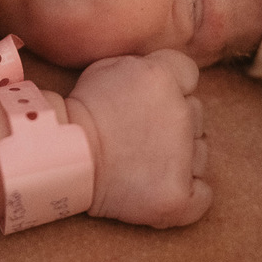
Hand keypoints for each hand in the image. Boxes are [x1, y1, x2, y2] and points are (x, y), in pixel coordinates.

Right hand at [65, 50, 210, 228]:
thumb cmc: (79, 112)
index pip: (189, 75)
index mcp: (163, 77)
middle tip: (137, 135)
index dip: (171, 87)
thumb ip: (144, 65)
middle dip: (172, 123)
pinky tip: (159, 188)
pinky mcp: (178, 195)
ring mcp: (183, 157)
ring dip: (180, 158)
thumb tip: (162, 72)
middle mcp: (180, 113)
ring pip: (200, 153)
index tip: (147, 102)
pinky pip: (203, 195)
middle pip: (195, 115)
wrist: (59, 157)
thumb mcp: (107, 67)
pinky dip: (188, 195)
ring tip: (141, 163)